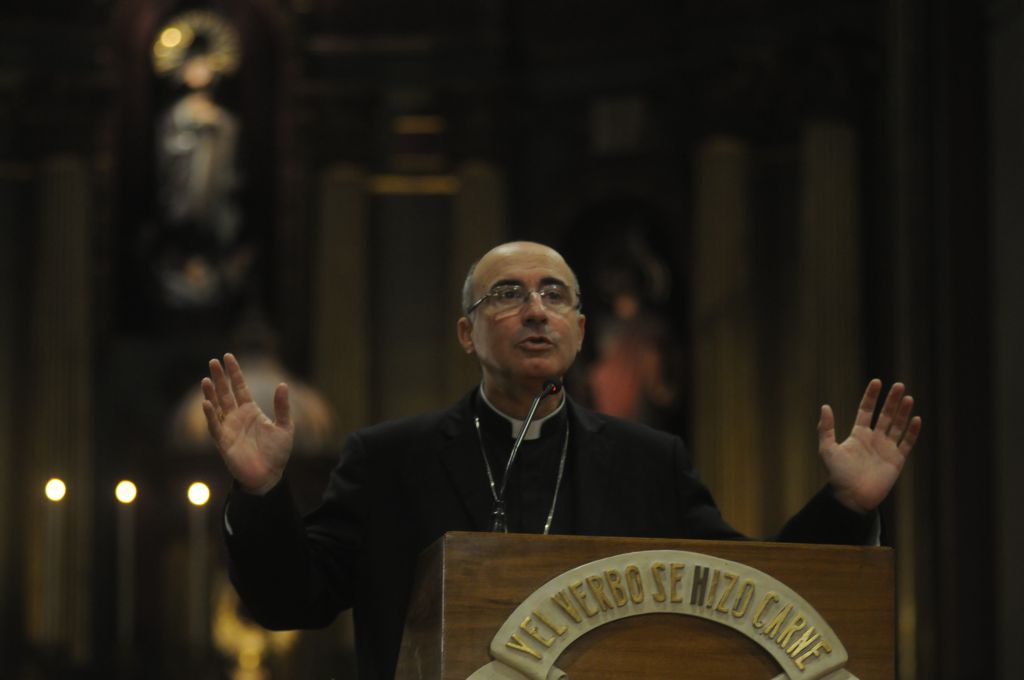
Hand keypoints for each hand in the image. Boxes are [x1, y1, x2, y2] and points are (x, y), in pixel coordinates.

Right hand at [202, 353, 293, 494]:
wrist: (269, 476)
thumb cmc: (276, 453)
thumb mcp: (285, 427)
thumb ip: (282, 407)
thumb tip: (283, 384)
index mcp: (251, 411)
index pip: (240, 387)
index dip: (234, 372)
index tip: (228, 357)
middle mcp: (237, 417)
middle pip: (225, 393)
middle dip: (219, 377)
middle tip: (213, 361)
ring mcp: (228, 428)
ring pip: (217, 406)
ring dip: (211, 393)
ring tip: (206, 379)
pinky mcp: (223, 441)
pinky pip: (215, 426)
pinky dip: (210, 415)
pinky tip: (206, 403)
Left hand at [818, 379, 921, 512]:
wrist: (852, 497)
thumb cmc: (837, 475)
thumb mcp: (827, 450)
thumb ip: (826, 429)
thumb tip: (825, 406)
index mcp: (858, 434)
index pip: (866, 410)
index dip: (871, 396)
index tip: (876, 382)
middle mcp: (874, 439)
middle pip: (885, 415)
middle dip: (892, 400)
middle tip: (899, 385)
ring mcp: (886, 448)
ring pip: (897, 426)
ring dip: (903, 412)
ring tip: (908, 397)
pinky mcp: (897, 460)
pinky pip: (907, 443)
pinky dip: (912, 431)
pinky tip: (916, 418)